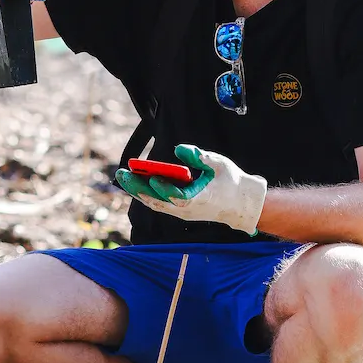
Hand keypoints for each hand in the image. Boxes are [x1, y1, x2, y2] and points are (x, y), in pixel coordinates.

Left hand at [123, 142, 266, 235]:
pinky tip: (134, 183)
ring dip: (138, 191)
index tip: (152, 178)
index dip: (165, 189)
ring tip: (123, 176)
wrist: (240, 205)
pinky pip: (159, 204)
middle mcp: (188, 210)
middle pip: (159, 202)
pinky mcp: (179, 212)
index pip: (179, 197)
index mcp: (202, 199)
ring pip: (156, 204)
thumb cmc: (231, 182)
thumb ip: (201, 157)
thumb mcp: (220, 165)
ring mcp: (182, 213)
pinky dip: (146, 194)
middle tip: (122, 174)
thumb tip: (179, 149)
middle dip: (139, 188)